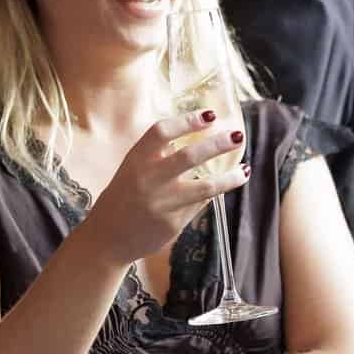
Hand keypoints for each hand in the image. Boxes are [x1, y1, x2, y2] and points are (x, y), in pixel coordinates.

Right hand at [83, 109, 246, 266]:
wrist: (108, 239)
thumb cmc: (125, 196)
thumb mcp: (133, 169)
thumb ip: (158, 155)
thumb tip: (198, 135)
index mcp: (136, 159)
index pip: (162, 132)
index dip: (187, 121)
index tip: (210, 115)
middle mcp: (149, 179)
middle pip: (189, 156)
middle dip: (217, 144)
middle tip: (238, 135)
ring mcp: (163, 203)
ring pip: (205, 186)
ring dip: (229, 177)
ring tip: (245, 169)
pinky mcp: (173, 224)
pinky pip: (199, 205)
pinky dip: (210, 195)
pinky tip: (219, 189)